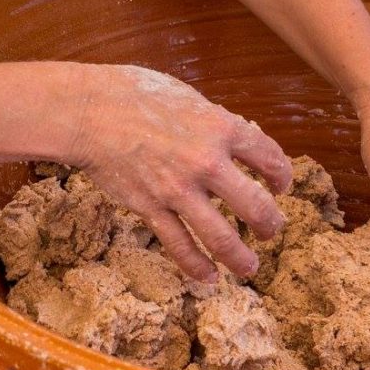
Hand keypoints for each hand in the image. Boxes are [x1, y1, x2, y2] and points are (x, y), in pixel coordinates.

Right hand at [69, 65, 291, 281]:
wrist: (88, 111)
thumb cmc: (134, 93)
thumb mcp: (187, 96)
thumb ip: (213, 122)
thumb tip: (231, 140)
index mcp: (220, 128)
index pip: (269, 158)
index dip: (282, 177)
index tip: (279, 186)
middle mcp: (206, 162)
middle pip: (255, 206)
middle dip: (270, 224)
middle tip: (271, 231)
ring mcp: (178, 190)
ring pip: (221, 237)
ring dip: (240, 257)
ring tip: (249, 268)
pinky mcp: (150, 208)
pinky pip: (179, 245)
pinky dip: (196, 265)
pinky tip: (208, 276)